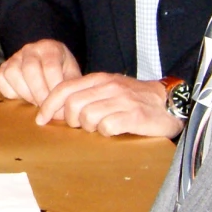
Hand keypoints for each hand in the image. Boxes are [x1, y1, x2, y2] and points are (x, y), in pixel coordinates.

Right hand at [0, 38, 81, 105]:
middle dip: (39, 93)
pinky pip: (0, 80)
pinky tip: (23, 97)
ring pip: (12, 73)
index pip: (50, 67)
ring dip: (24, 93)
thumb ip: (69, 88)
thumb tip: (62, 110)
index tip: (58, 104)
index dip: (53, 88)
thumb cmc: (61, 72)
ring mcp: (14, 57)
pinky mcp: (2, 67)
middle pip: (30, 70)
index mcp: (50, 47)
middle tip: (46, 109)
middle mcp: (30, 49)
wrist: (49, 65)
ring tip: (36, 103)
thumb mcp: (71, 76)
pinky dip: (9, 92)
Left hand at [34, 72, 182, 138]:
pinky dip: (107, 133)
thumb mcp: (109, 90)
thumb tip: (58, 111)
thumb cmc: (135, 99)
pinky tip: (115, 130)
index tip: (41, 119)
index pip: (64, 88)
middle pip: (73, 105)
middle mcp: (109, 86)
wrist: (170, 102)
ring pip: (88, 117)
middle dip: (71, 120)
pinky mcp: (134, 115)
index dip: (49, 105)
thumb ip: (86, 96)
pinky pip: (107, 127)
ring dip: (90, 128)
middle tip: (82, 126)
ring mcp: (122, 100)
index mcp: (99, 79)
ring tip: (102, 127)